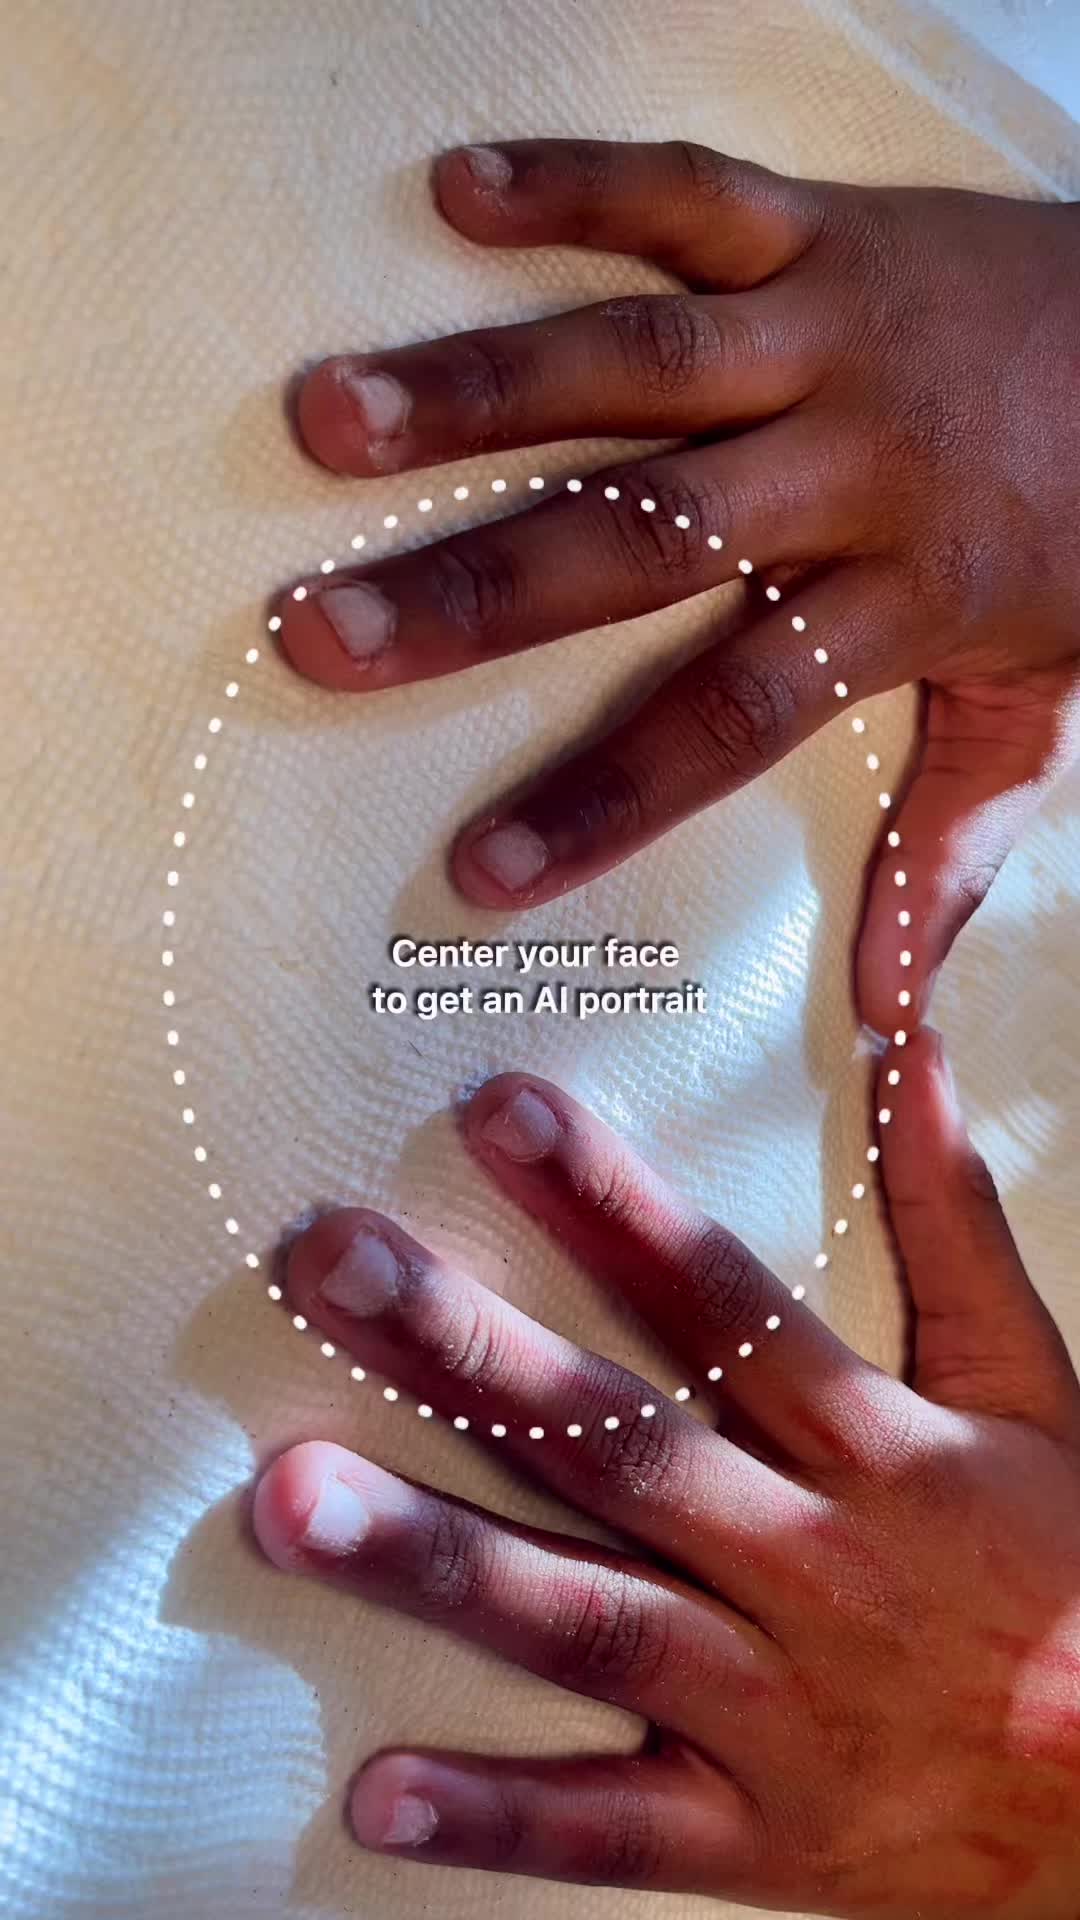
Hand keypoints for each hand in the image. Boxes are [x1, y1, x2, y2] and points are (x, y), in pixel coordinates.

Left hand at [253, 1029, 1079, 1916]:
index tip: (498, 1109)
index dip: (610, 1201)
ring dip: (435, 1559)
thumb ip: (955, 1219)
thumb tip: (907, 1054)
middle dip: (468, 1351)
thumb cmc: (1067, 1572)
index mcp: (874, 1448)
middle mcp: (807, 1566)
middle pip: (618, 1444)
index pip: (720, 1301)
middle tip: (333, 1265)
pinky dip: (496, 1817)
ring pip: (588, 1622)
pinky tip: (375, 1791)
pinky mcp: (751, 1834)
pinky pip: (612, 1833)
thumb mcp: (1033, 1386)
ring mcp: (773, 1708)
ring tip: (292, 1499)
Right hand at [275, 139, 1079, 1034]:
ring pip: (642, 360)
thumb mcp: (1042, 710)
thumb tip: (889, 1016)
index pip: (732, 712)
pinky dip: (574, 186)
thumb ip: (952, 849)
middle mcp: (857, 463)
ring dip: (478, 389)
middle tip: (322, 631)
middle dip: (475, 589)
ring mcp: (835, 334)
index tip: (480, 873)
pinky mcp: (828, 229)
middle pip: (647, 538)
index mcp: (908, 596)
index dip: (603, 798)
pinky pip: (693, 194)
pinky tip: (452, 189)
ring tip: (331, 416)